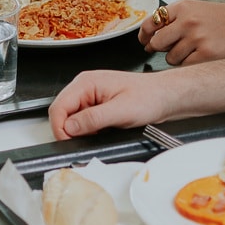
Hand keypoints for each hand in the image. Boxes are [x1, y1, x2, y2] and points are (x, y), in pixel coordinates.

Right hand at [48, 70, 180, 139]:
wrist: (166, 96)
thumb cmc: (150, 97)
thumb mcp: (121, 111)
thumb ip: (93, 119)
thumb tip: (70, 127)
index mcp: (87, 82)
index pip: (58, 107)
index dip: (60, 128)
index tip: (69, 142)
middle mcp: (85, 87)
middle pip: (61, 113)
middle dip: (69, 130)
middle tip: (85, 141)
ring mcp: (90, 96)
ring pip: (71, 118)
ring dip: (79, 130)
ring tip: (99, 133)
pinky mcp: (96, 105)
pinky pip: (82, 120)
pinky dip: (88, 130)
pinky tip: (101, 131)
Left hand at [139, 0, 224, 66]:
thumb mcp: (204, 10)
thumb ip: (180, 18)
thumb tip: (155, 33)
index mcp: (185, 6)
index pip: (152, 21)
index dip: (145, 34)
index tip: (145, 40)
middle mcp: (187, 20)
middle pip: (156, 42)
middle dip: (160, 49)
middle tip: (169, 50)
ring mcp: (196, 38)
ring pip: (170, 57)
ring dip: (178, 59)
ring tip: (197, 52)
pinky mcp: (205, 55)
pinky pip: (185, 67)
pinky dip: (190, 67)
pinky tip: (204, 59)